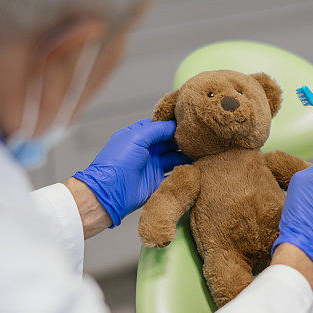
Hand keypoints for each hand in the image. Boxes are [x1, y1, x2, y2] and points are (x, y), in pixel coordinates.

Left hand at [72, 119, 189, 226]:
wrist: (110, 192)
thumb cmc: (118, 161)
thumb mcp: (136, 137)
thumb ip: (157, 129)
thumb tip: (174, 124)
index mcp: (137, 135)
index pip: (159, 125)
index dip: (173, 123)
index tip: (189, 120)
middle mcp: (146, 149)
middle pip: (169, 140)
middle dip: (182, 138)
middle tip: (199, 135)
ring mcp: (152, 164)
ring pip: (174, 155)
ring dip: (186, 152)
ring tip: (201, 148)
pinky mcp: (158, 180)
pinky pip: (175, 171)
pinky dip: (184, 167)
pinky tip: (196, 163)